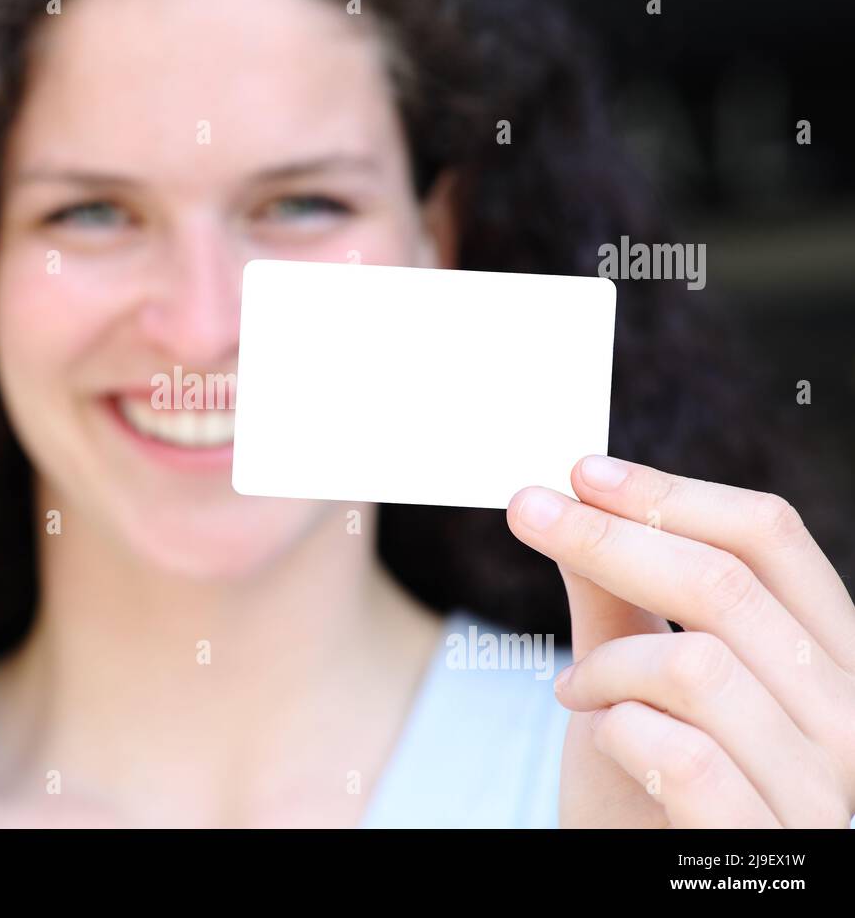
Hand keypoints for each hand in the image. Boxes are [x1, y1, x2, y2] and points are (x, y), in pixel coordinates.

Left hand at [506, 455, 854, 826]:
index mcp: (830, 658)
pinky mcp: (767, 849)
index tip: (580, 471)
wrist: (640, 880)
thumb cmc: (641, 787)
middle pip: (728, 584)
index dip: (670, 493)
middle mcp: (850, 720)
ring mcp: (819, 792)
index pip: (772, 539)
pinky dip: (617, 728)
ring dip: (607, 666)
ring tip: (574, 687)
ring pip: (698, 666)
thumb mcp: (631, 678)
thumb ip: (617, 597)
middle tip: (527, 513)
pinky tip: (597, 730)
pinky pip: (685, 755)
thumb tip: (577, 495)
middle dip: (609, 538)